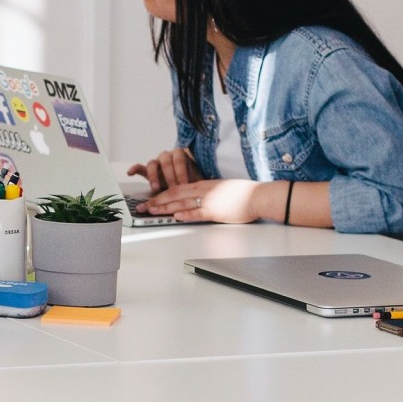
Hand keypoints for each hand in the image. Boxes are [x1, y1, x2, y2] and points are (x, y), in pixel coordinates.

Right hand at [126, 148, 201, 194]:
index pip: (180, 159)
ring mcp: (157, 162)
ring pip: (153, 163)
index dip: (181, 171)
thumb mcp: (198, 178)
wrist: (186, 182)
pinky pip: (140, 167)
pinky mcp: (148, 170)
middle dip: (169, 176)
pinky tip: (130, 173)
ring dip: (153, 176)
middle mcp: (168, 156)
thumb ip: (200, 179)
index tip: (184, 184)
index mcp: (181, 155)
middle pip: (166, 161)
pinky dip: (135, 169)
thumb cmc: (192, 180)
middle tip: (172, 188)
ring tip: (155, 187)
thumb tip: (210, 184)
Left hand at [142, 178, 262, 223]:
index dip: (162, 194)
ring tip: (151, 211)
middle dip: (157, 201)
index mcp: (204, 185)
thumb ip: (207, 192)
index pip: (177, 188)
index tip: (151, 199)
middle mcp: (203, 190)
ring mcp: (209, 200)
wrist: (258, 196)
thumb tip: (197, 198)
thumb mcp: (221, 188)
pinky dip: (185, 214)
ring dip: (165, 208)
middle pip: (174, 194)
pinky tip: (175, 216)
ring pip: (182, 203)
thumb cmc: (242, 194)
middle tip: (143, 206)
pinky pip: (197, 213)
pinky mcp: (216, 211)